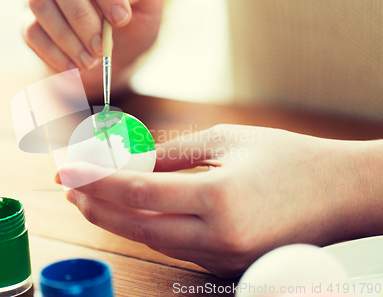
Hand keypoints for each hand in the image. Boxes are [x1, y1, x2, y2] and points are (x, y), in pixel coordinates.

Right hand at [22, 0, 164, 99]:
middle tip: (101, 47)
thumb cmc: (134, 17)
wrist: (117, 49)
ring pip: (39, 2)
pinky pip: (31, 30)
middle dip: (82, 17)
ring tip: (90, 61)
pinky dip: (54, 52)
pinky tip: (74, 66)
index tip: (121, 19)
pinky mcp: (29, 19)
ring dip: (67, 37)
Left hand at [55, 124, 375, 277]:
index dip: (97, 182)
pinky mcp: (227, 266)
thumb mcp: (228, 141)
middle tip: (72, 190)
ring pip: (154, 241)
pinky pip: (177, 248)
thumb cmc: (288, 159)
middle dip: (98, 208)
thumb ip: (175, 154)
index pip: (140, 192)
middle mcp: (218, 237)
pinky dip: (150, 230)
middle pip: (138, 227)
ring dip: (120, 220)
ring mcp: (224, 258)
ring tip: (95, 199)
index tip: (68, 172)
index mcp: (219, 199)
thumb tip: (136, 162)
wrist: (338, 194)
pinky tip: (134, 213)